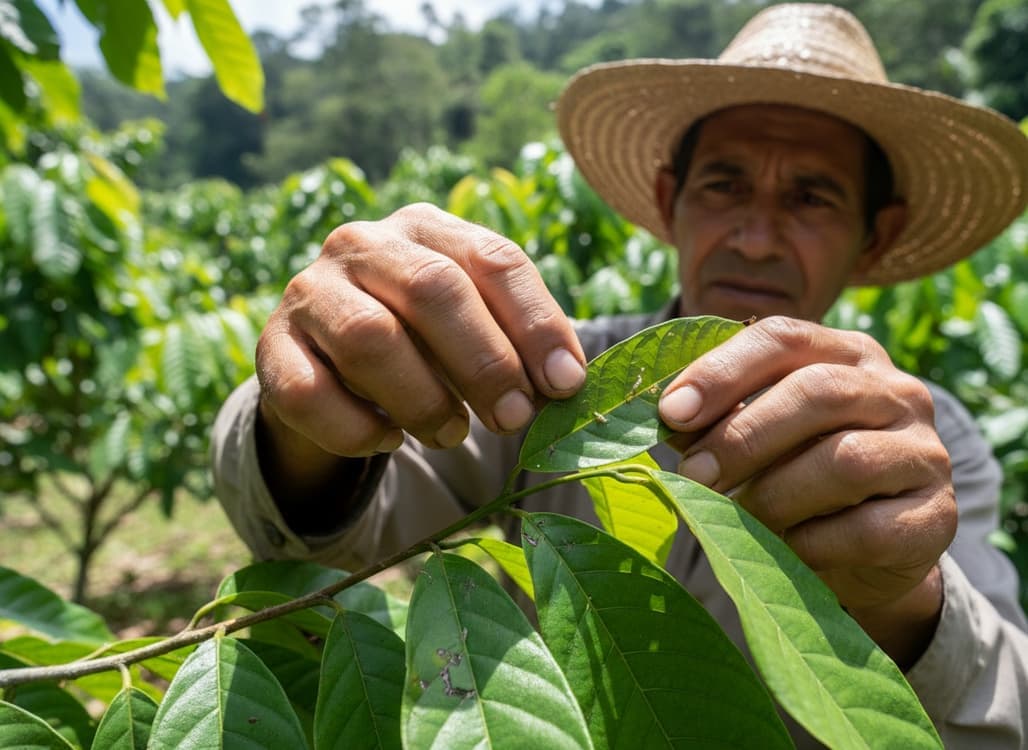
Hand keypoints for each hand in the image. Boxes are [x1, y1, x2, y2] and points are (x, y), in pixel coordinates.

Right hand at [256, 203, 585, 472]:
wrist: (328, 360)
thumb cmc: (423, 341)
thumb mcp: (475, 329)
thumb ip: (518, 348)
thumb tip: (564, 385)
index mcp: (428, 229)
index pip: (494, 259)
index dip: (536, 323)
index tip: (564, 384)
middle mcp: (364, 244)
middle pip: (432, 290)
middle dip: (484, 363)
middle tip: (514, 419)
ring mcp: (311, 291)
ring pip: (370, 339)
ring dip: (423, 399)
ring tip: (451, 435)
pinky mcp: (273, 347)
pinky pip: (311, 393)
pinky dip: (357, 428)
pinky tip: (387, 440)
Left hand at [658, 316, 956, 664]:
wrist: (872, 547)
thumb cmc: (798, 473)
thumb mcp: (759, 435)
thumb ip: (718, 419)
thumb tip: (658, 419)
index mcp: (845, 353)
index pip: (783, 338)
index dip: (722, 372)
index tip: (669, 412)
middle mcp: (896, 391)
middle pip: (817, 393)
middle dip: (742, 437)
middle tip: (691, 475)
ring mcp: (925, 452)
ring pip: (845, 461)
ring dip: (775, 494)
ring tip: (739, 516)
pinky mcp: (937, 517)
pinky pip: (867, 529)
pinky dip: (812, 544)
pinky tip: (787, 549)